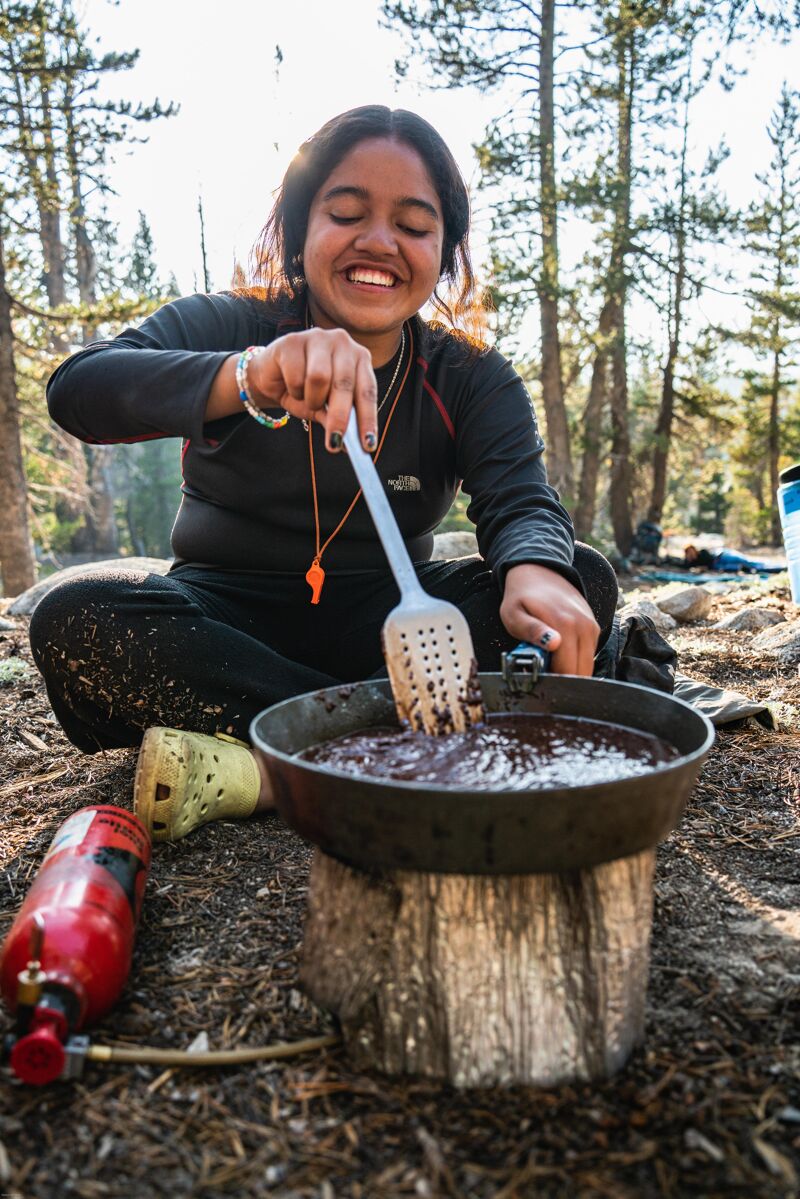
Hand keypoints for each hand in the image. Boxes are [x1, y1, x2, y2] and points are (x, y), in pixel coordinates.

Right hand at [247, 329, 377, 452]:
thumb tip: (352, 447)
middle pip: (344, 384)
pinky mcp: (292, 340)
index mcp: (359, 358)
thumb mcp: (326, 409)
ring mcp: (318, 338)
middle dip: (340, 417)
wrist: (271, 376)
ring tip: (306, 399)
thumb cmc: (305, 391)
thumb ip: (340, 421)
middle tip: (335, 443)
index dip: (368, 419)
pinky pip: (295, 375)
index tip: (367, 445)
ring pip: (319, 377)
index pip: (368, 390)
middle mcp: (343, 343)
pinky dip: (293, 389)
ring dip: (311, 399)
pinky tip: (290, 384)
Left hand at [499, 563, 599, 676]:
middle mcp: (584, 626)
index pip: (567, 671)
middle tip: (544, 674)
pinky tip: (560, 654)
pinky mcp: (594, 626)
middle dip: (563, 679)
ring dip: (571, 670)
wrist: (537, 572)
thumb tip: (554, 643)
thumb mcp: (514, 615)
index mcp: (564, 625)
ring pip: (587, 665)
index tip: (540, 681)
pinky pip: (589, 654)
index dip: (553, 681)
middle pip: (581, 672)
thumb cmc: (520, 597)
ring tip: (550, 663)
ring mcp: (591, 626)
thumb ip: (532, 631)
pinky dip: (577, 660)